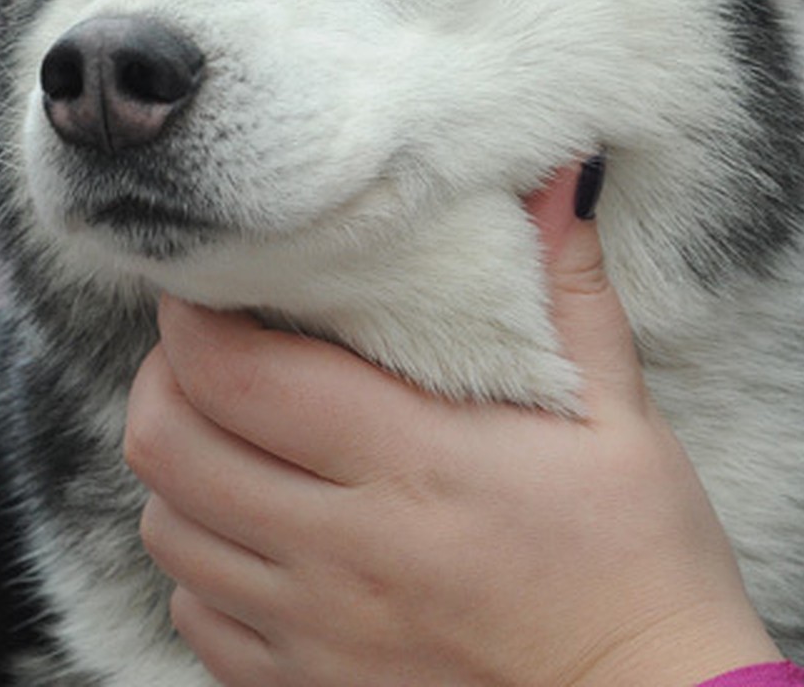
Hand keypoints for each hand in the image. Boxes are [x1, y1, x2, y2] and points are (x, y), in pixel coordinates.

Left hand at [124, 167, 781, 685]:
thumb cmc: (639, 556)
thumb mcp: (622, 412)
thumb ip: (571, 286)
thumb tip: (562, 173)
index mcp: (416, 460)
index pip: (239, 375)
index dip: (195, 316)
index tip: (211, 285)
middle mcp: (346, 549)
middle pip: (172, 448)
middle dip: (164, 379)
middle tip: (204, 348)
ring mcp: (318, 630)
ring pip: (170, 533)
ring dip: (179, 468)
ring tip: (227, 431)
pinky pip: (198, 619)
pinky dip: (203, 562)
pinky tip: (256, 528)